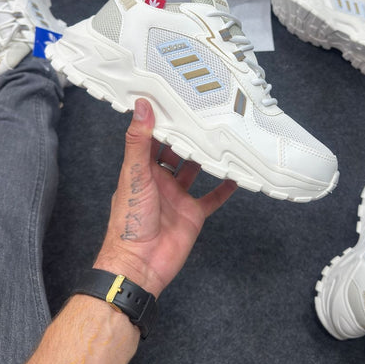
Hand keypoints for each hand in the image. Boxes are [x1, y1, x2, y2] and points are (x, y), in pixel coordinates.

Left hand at [94, 98, 236, 297]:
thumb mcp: (134, 174)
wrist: (140, 263)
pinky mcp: (192, 213)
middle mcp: (160, 181)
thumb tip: (141, 107)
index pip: (152, 139)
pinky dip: (223, 189)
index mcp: (142, 170)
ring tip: (221, 137)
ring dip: (205, 158)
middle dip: (187, 136)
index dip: (161, 121)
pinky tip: (234, 176)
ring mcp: (177, 197)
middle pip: (176, 153)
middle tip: (203, 114)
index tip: (173, 100)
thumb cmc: (129, 222)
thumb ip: (139, 141)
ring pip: (194, 171)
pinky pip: (211, 198)